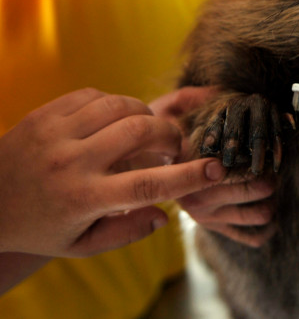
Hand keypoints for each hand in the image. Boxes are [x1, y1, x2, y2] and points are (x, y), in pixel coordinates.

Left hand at [0, 88, 224, 256]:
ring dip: (146, 115)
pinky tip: (116, 120)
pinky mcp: (45, 113)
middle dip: (171, 134)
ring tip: (147, 131)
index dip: (188, 176)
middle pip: (141, 131)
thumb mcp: (81, 245)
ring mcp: (56, 133)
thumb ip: (127, 233)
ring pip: (121, 106)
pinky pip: (96, 95)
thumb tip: (165, 215)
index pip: (148, 186)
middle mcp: (71, 162)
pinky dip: (116, 104)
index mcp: (84, 199)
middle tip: (175, 145)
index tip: (216, 168)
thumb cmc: (39, 226)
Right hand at [150, 86, 277, 246]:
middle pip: (258, 187)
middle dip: (272, 173)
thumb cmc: (164, 133)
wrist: (136, 169)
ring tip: (269, 181)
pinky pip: (252, 236)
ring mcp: (206, 216)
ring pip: (261, 213)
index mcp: (190, 165)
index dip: (260, 153)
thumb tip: (228, 92)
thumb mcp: (171, 107)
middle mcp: (196, 195)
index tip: (264, 144)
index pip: (240, 164)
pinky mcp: (213, 228)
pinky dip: (266, 226)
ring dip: (272, 198)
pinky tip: (266, 206)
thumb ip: (195, 97)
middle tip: (272, 162)